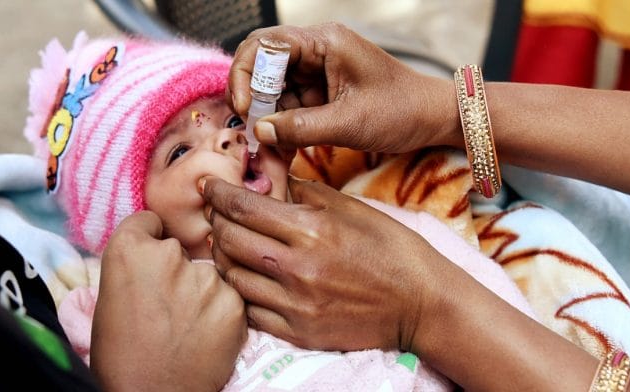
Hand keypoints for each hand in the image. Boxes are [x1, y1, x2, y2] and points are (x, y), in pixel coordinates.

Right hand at [90, 211, 246, 390]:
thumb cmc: (120, 352)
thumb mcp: (110, 296)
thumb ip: (135, 263)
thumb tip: (154, 246)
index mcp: (129, 250)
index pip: (150, 221)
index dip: (149, 240)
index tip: (149, 261)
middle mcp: (170, 255)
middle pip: (181, 247)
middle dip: (177, 266)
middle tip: (167, 301)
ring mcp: (207, 278)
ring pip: (209, 271)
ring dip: (202, 288)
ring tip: (187, 322)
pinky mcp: (234, 302)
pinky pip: (229, 294)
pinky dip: (221, 308)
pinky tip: (205, 331)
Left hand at [203, 176, 455, 351]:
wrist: (421, 303)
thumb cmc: (391, 249)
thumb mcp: (352, 208)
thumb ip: (305, 192)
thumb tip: (269, 178)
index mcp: (311, 229)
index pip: (243, 207)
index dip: (218, 193)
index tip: (208, 185)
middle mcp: (297, 268)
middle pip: (229, 240)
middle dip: (216, 221)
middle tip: (218, 214)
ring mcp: (295, 304)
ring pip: (232, 277)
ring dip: (224, 256)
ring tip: (231, 244)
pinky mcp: (298, 331)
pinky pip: (249, 311)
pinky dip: (242, 290)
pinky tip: (249, 277)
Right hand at [227, 23, 459, 153]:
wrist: (431, 119)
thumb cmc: (401, 111)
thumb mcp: (349, 123)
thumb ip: (301, 128)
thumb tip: (260, 132)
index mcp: (324, 42)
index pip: (265, 44)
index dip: (247, 74)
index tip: (246, 108)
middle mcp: (316, 51)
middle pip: (263, 65)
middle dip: (254, 98)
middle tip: (253, 130)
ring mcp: (317, 71)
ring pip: (273, 89)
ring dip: (268, 117)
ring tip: (271, 147)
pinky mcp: (320, 92)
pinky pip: (289, 105)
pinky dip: (283, 126)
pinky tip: (284, 147)